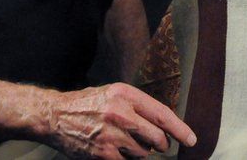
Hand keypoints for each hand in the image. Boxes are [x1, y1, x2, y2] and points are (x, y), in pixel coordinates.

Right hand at [45, 83, 196, 158]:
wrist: (55, 116)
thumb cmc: (88, 104)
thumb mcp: (114, 94)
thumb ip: (138, 105)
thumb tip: (165, 123)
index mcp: (125, 95)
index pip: (162, 114)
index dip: (180, 129)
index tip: (191, 139)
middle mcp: (120, 114)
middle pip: (158, 138)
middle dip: (161, 144)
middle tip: (158, 144)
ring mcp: (112, 136)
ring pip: (144, 153)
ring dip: (141, 152)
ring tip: (125, 141)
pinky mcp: (104, 155)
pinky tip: (115, 150)